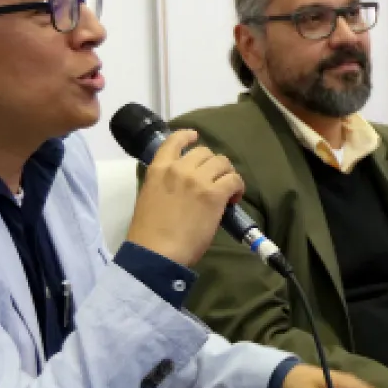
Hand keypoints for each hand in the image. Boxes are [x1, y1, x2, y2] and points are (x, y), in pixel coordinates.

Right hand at [124, 129, 245, 266]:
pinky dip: (237, 187)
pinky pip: (234, 180)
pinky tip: (233, 199)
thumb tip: (180, 189)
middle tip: (215, 180)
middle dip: (212, 164)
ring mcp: (198, 180)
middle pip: (205, 152)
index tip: (194, 137)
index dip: (187, 136)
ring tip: (227, 190)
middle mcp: (179, 168)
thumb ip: (164, 185)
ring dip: (227, 173)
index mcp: (158, 169)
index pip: (173, 141)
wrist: (156, 251)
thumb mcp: (149, 198)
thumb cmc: (149, 233)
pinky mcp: (214, 194)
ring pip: (222, 162)